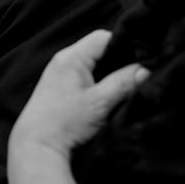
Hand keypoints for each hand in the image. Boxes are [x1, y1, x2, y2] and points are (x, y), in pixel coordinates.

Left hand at [10, 30, 147, 159]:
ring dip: (110, 72)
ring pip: (94, 63)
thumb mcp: (100, 102)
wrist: (37, 146)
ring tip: (129, 83)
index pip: (104, 37)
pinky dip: (100, 81)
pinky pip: (86, 76)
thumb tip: (147, 69)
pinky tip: (111, 93)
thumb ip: (124, 82)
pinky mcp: (61, 88)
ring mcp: (61, 73)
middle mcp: (64, 60)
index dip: (126, 44)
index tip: (144, 57)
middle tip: (140, 72)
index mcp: (72, 57)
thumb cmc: (65, 122)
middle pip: (99, 49)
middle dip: (120, 59)